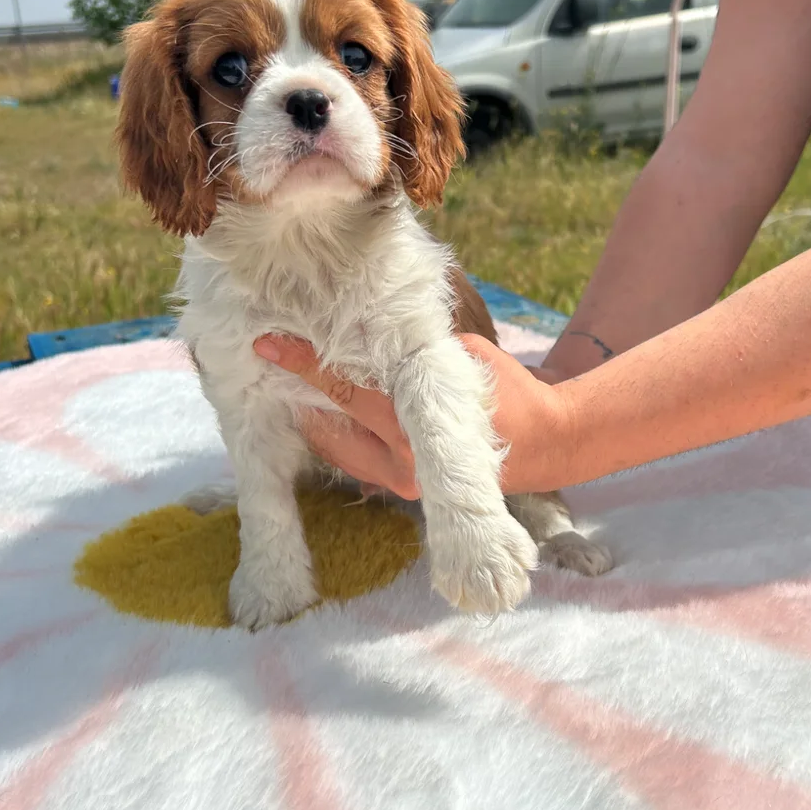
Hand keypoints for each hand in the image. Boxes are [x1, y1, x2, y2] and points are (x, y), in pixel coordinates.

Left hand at [253, 334, 573, 496]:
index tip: (268, 341)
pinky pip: (349, 459)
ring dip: (307, 413)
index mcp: (421, 425)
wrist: (544, 443)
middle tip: (266, 355)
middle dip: (295, 388)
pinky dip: (330, 432)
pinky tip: (315, 406)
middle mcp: (404, 461)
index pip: (347, 389)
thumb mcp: (463, 354)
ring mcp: (399, 482)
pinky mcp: (398, 490)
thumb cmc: (506, 389)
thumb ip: (415, 344)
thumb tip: (366, 318)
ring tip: (281, 379)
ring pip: (331, 446)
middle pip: (330, 420)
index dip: (304, 362)